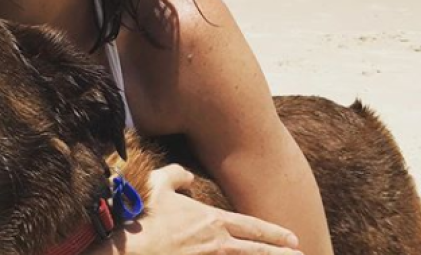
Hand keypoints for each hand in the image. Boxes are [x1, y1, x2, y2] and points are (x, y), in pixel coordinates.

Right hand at [97, 164, 303, 254]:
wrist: (127, 246)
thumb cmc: (143, 214)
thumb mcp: (159, 184)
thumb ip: (177, 175)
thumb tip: (189, 176)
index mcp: (212, 221)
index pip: (252, 228)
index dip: (274, 234)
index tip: (293, 239)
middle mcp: (216, 244)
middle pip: (257, 252)